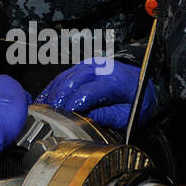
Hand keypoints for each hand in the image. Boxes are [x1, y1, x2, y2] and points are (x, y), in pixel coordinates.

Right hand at [38, 60, 156, 128]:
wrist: (141, 83)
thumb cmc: (135, 100)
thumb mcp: (127, 114)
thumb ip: (108, 117)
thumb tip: (87, 120)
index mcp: (115, 81)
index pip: (89, 91)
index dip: (74, 104)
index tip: (65, 117)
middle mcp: (102, 69)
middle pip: (74, 80)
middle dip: (60, 98)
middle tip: (50, 115)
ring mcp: (91, 65)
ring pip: (66, 76)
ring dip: (53, 93)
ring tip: (44, 109)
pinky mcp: (83, 66)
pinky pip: (64, 75)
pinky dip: (52, 88)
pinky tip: (45, 100)